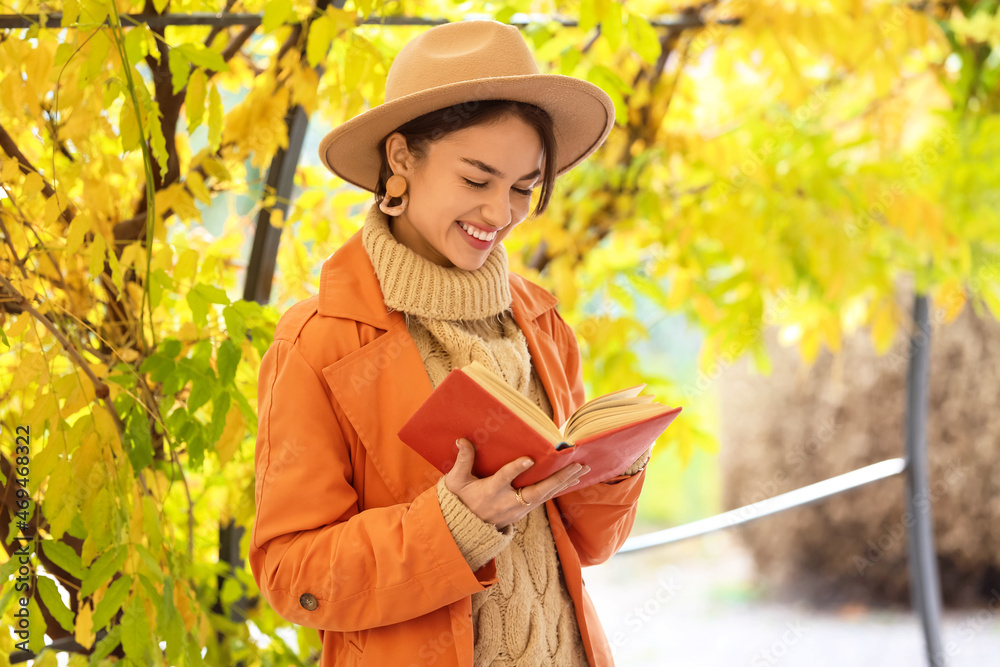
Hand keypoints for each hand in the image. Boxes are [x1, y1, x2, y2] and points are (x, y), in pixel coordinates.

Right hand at [445, 437, 589, 528]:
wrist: (465, 529)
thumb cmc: (460, 500)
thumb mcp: (456, 481)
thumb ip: (462, 460)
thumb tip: (462, 440)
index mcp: (490, 491)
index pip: (505, 478)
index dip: (517, 469)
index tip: (529, 459)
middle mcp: (508, 502)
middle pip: (537, 491)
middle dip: (558, 478)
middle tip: (576, 465)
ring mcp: (518, 509)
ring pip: (545, 495)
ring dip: (564, 482)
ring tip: (582, 469)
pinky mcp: (523, 510)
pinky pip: (544, 498)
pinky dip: (558, 488)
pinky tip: (572, 480)